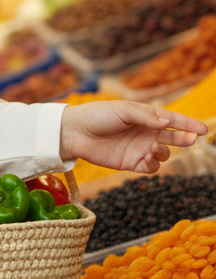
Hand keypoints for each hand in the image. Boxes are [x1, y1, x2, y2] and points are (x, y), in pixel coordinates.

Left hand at [60, 101, 207, 173]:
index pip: (172, 120)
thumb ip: (145, 116)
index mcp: (146, 117)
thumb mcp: (122, 110)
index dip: (188, 124)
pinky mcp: (131, 163)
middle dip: (184, 138)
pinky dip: (153, 164)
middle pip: (173, 138)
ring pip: (164, 154)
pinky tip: (146, 158)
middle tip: (191, 139)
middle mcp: (146, 133)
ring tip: (152, 147)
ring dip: (163, 152)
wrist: (75, 132)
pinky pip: (150, 167)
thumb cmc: (98, 115)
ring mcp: (139, 148)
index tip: (204, 129)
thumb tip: (166, 122)